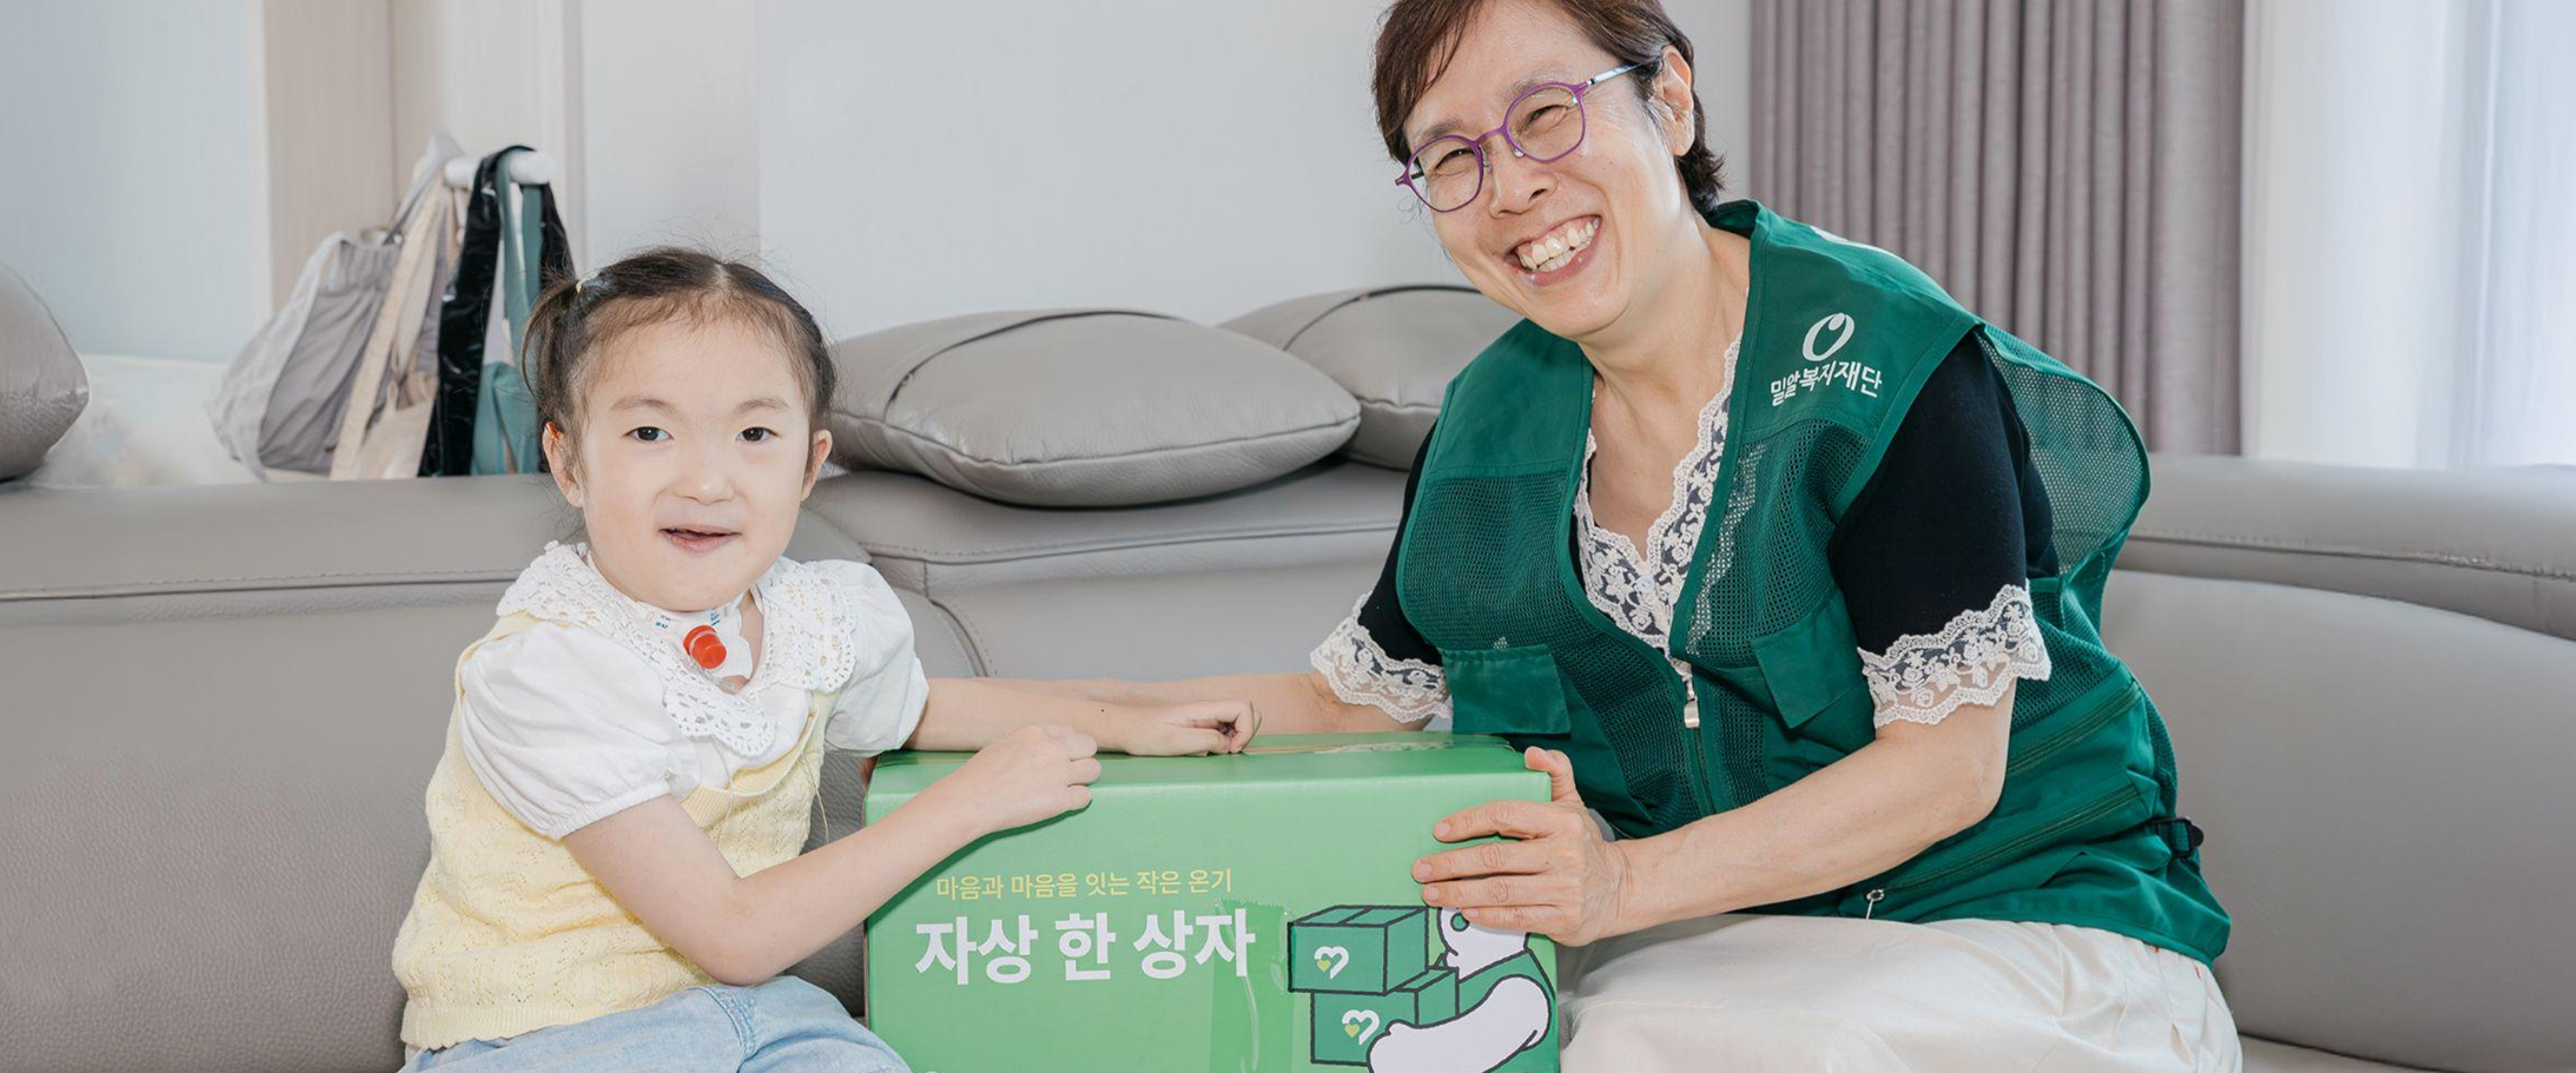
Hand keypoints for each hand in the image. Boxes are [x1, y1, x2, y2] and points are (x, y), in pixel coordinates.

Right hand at [926, 724, 1100, 836]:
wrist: (970, 800)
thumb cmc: (979, 775)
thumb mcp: (1004, 744)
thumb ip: (1030, 743)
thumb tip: (1046, 747)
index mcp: (1036, 733)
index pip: (1069, 732)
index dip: (1068, 745)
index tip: (1063, 755)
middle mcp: (1052, 749)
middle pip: (1088, 746)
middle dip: (1082, 758)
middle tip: (1071, 771)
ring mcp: (1058, 774)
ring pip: (1093, 770)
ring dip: (1084, 778)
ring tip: (1069, 787)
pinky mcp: (1059, 800)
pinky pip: (1085, 796)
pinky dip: (1077, 800)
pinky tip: (1063, 802)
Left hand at [1102, 699, 1256, 755]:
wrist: (1126, 729)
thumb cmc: (1144, 734)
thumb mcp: (1174, 741)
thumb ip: (1205, 740)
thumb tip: (1229, 745)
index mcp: (1203, 709)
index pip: (1243, 707)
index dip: (1246, 729)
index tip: (1231, 749)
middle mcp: (1208, 710)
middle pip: (1247, 711)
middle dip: (1246, 733)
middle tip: (1227, 751)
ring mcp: (1206, 718)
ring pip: (1238, 722)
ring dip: (1237, 739)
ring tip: (1216, 752)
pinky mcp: (1202, 726)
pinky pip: (1226, 731)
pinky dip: (1226, 743)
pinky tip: (1209, 752)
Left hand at [1412, 747, 1631, 945]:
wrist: (1619, 889)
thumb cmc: (1583, 844)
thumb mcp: (1573, 803)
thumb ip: (1555, 771)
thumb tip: (1532, 753)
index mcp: (1562, 821)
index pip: (1506, 814)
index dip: (1469, 821)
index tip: (1440, 830)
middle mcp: (1564, 854)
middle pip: (1496, 857)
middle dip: (1452, 864)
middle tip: (1422, 869)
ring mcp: (1564, 889)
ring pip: (1501, 891)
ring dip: (1461, 893)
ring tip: (1432, 893)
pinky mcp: (1563, 919)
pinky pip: (1518, 919)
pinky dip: (1488, 916)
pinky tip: (1466, 912)